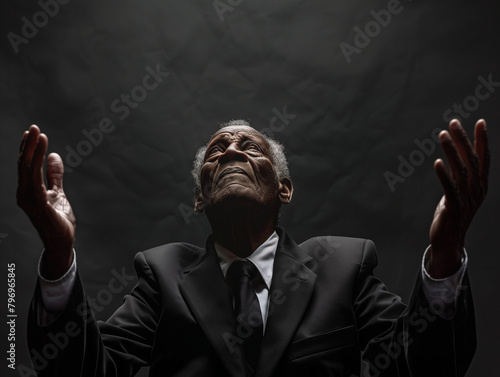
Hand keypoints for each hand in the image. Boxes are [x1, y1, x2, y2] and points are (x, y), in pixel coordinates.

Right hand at [17, 125, 75, 278]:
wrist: (62, 241)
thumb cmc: (58, 219)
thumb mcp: (58, 193)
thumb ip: (54, 175)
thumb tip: (54, 155)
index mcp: (27, 190)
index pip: (25, 166)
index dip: (28, 148)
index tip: (33, 132)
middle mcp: (24, 193)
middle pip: (23, 164)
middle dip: (29, 145)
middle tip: (34, 127)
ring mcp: (29, 198)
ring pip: (28, 169)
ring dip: (33, 150)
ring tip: (38, 134)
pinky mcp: (38, 203)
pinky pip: (36, 179)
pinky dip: (38, 163)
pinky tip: (43, 152)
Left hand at [428, 119, 489, 277]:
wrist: (449, 241)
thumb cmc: (453, 215)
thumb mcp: (459, 192)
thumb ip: (460, 177)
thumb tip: (454, 160)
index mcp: (481, 184)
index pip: (484, 158)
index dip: (482, 140)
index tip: (480, 122)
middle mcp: (477, 189)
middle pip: (472, 159)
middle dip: (463, 139)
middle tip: (453, 122)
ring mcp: (466, 198)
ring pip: (461, 170)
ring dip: (451, 151)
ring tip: (442, 135)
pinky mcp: (454, 207)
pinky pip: (450, 188)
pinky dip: (444, 174)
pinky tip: (437, 163)